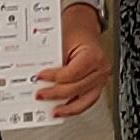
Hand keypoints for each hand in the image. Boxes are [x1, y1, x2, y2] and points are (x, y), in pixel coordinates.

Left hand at [37, 0, 114, 114]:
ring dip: (67, 108)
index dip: (54, 78)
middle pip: (77, 88)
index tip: (39, 77)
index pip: (72, 74)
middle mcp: (101, 69)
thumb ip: (53, 61)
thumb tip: (38, 78)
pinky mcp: (97, 86)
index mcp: (93, 56)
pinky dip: (75, 108)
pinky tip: (64, 110)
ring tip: (53, 111)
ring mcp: (101, 80)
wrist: (84, 28)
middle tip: (40, 94)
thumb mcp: (62, 41)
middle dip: (56, 93)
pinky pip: (87, 102)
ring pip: (85, 101)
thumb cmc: (75, 32)